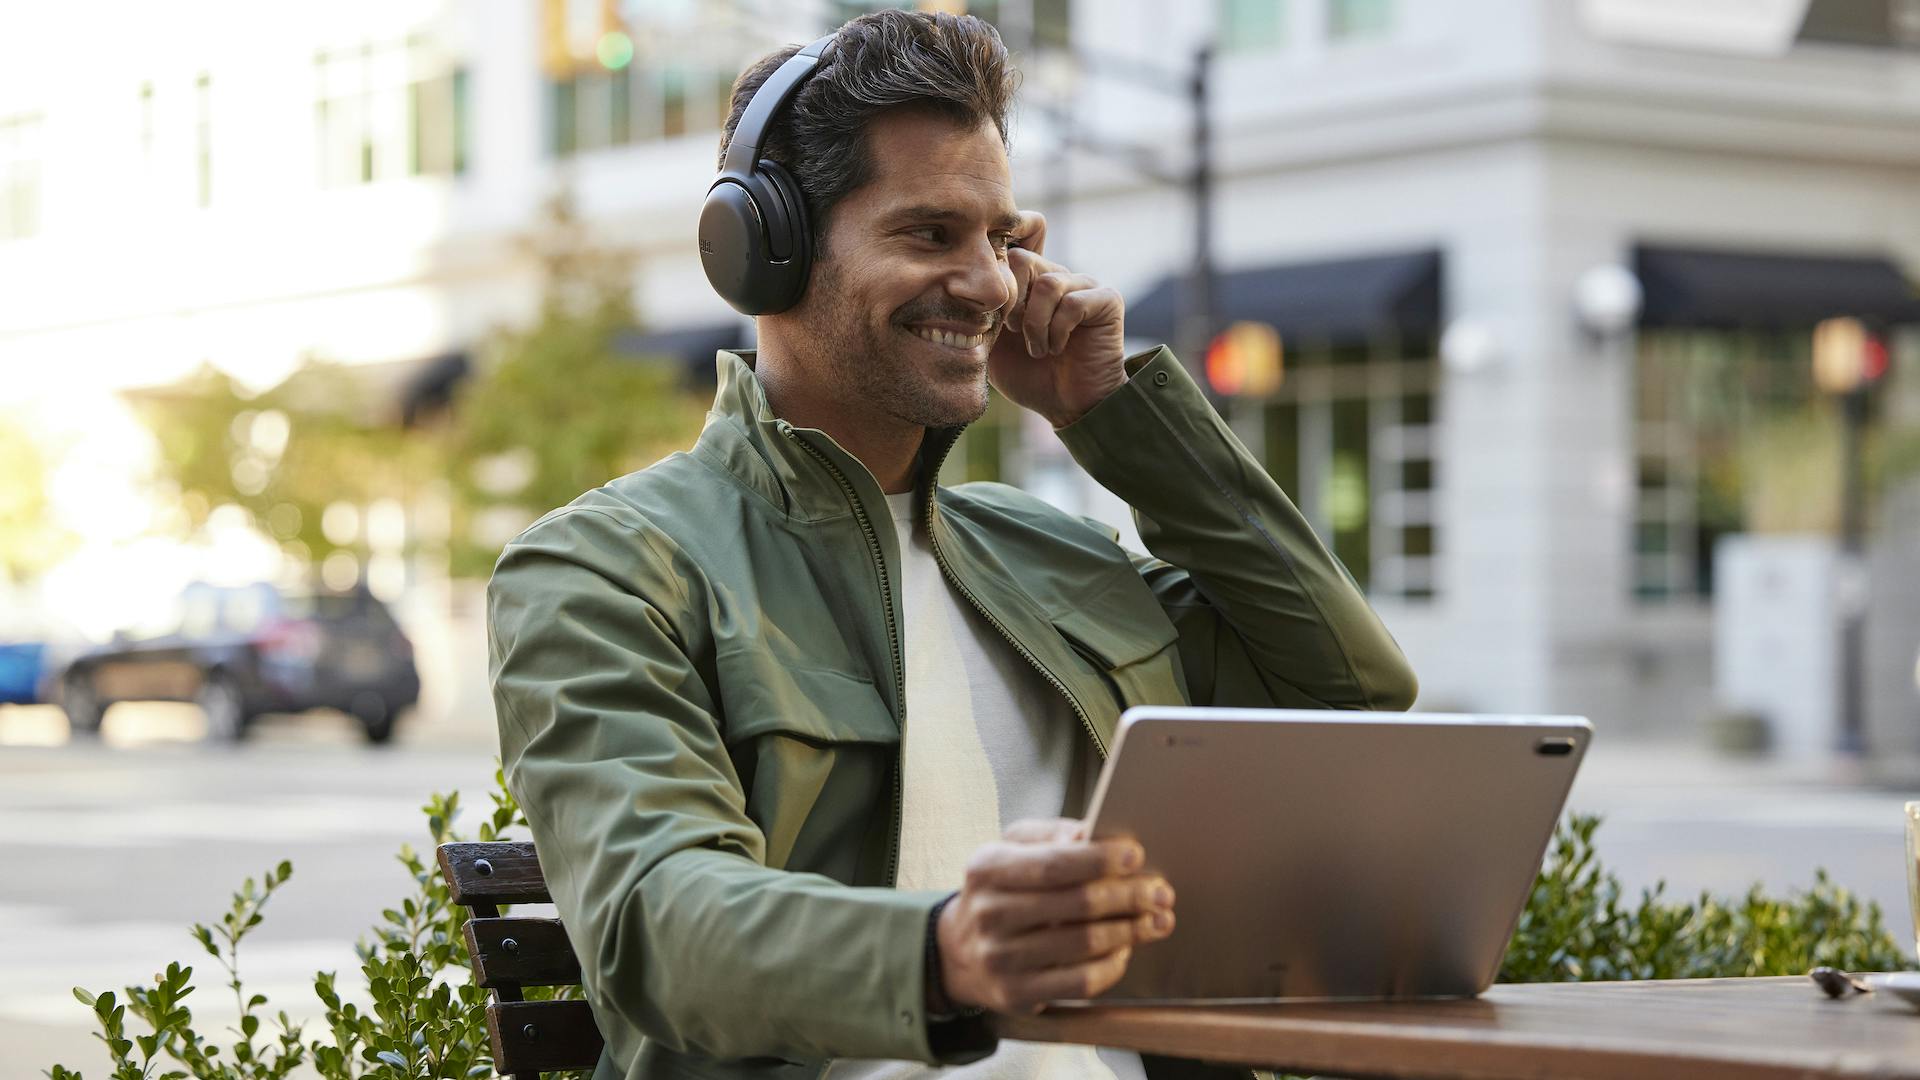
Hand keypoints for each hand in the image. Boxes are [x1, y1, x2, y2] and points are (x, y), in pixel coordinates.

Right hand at [935, 818, 1174, 1014]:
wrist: (958, 950)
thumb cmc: (1000, 890)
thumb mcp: (1011, 849)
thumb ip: (1051, 835)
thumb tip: (1091, 834)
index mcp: (987, 867)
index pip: (1054, 863)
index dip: (1100, 860)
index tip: (1136, 855)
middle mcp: (989, 913)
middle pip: (1076, 903)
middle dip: (1128, 896)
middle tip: (1160, 891)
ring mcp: (1001, 958)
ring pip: (1084, 943)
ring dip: (1130, 930)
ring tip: (1156, 919)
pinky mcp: (1016, 993)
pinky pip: (1081, 981)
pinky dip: (1112, 965)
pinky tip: (1125, 949)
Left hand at [986, 212, 1128, 427]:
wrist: (1067, 406)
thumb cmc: (1030, 377)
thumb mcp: (992, 345)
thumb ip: (981, 314)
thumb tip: (962, 287)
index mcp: (1029, 283)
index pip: (1006, 252)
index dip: (996, 283)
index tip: (997, 321)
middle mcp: (1057, 276)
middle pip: (1022, 260)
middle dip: (1012, 303)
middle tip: (1015, 333)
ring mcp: (1083, 285)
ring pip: (1047, 284)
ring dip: (1036, 324)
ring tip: (1038, 349)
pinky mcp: (1106, 300)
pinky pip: (1073, 302)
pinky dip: (1058, 331)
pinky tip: (1058, 349)